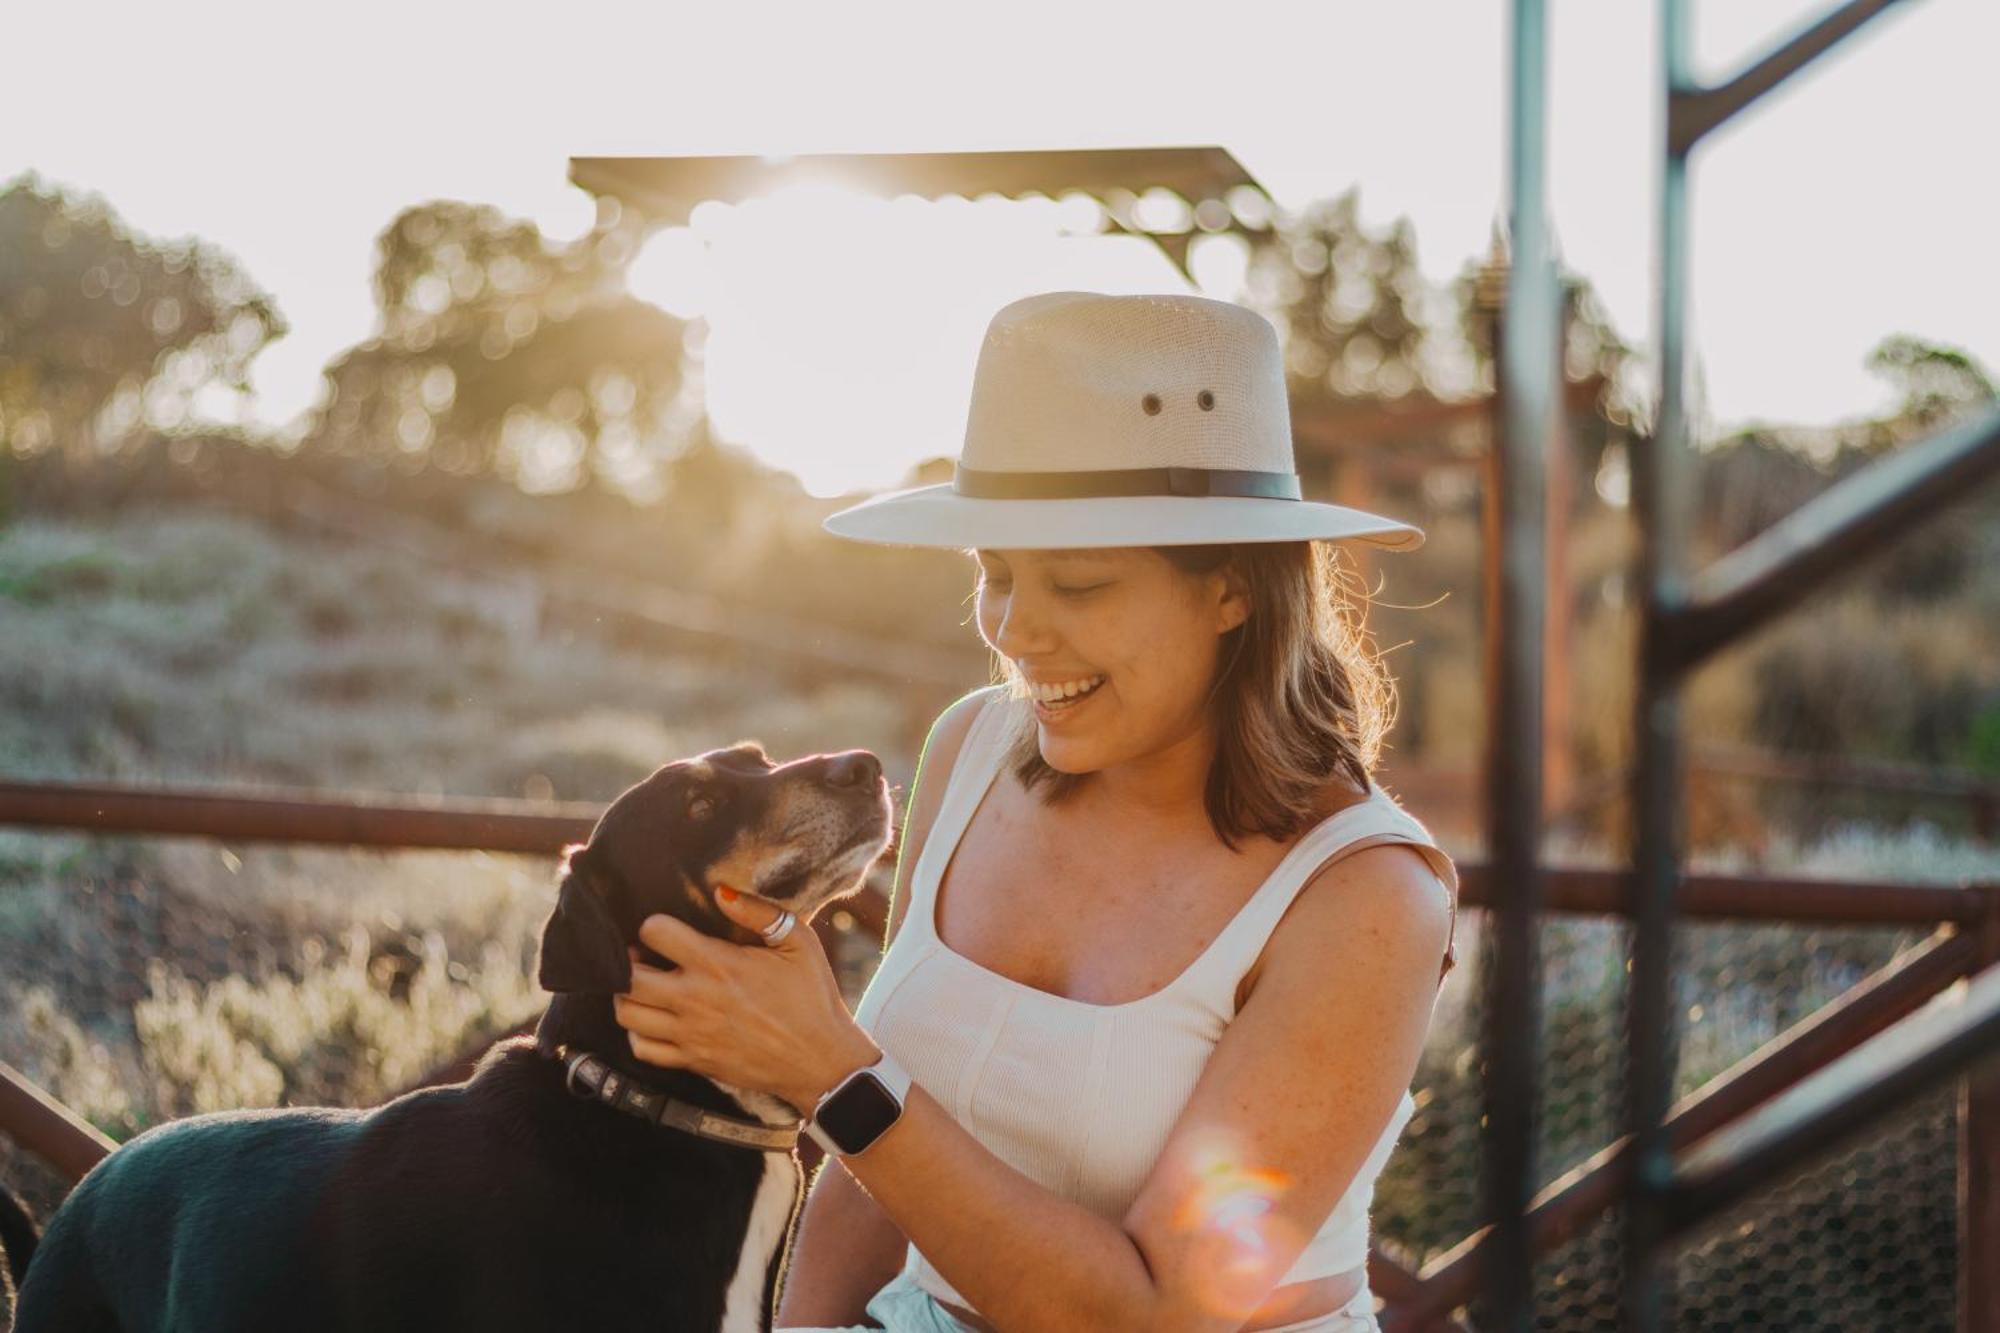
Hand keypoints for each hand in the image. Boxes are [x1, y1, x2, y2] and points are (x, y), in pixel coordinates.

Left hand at [613, 887, 880, 1113]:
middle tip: (642, 957)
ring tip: (644, 987)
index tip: (664, 929)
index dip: (653, 925)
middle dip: (626, 961)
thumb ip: (759, 913)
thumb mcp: (799, 943)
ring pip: (627, 1015)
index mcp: (718, 964)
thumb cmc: (812, 998)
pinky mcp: (693, 1061)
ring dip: (627, 996)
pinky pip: (642, 1050)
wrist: (821, 1061)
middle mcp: (695, 999)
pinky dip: (637, 1035)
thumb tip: (720, 891)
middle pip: (628, 977)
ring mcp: (690, 1034)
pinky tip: (653, 1021)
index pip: (655, 932)